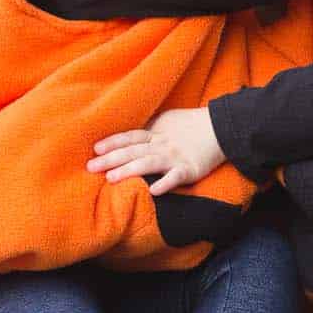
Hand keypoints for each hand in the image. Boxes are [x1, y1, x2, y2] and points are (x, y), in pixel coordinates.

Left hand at [88, 107, 225, 195]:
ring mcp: (175, 157)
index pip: (130, 137)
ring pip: (149, 163)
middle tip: (91, 167)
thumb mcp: (167, 121)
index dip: (112, 142)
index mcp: (156, 133)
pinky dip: (165, 183)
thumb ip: (148, 128)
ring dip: (129, 170)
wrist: (221, 127)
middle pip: (133, 151)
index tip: (95, 149)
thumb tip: (128, 135)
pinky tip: (153, 191)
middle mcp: (162, 144)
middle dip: (111, 159)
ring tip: (111, 179)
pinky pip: (176, 177)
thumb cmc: (191, 124)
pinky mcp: (190, 169)